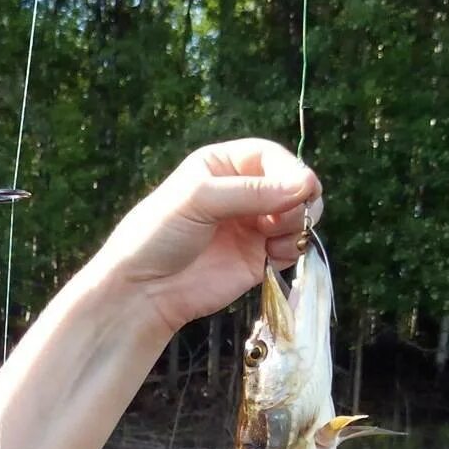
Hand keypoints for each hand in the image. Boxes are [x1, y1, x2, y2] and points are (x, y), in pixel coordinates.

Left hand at [82, 139, 323, 336]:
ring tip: (276, 240)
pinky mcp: (258, 258)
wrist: (143, 291)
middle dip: (298, 200)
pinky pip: (292, 246)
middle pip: (292, 185)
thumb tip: (305, 185)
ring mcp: (252, 226)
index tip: (302, 189)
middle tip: (283, 220)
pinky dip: (293, 249)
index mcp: (223, 165)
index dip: (291, 170)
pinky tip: (274, 256)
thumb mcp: (199, 199)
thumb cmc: (158, 235)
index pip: (271, 157)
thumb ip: (251, 191)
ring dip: (298, 225)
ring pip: (298, 215)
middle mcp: (242, 192)